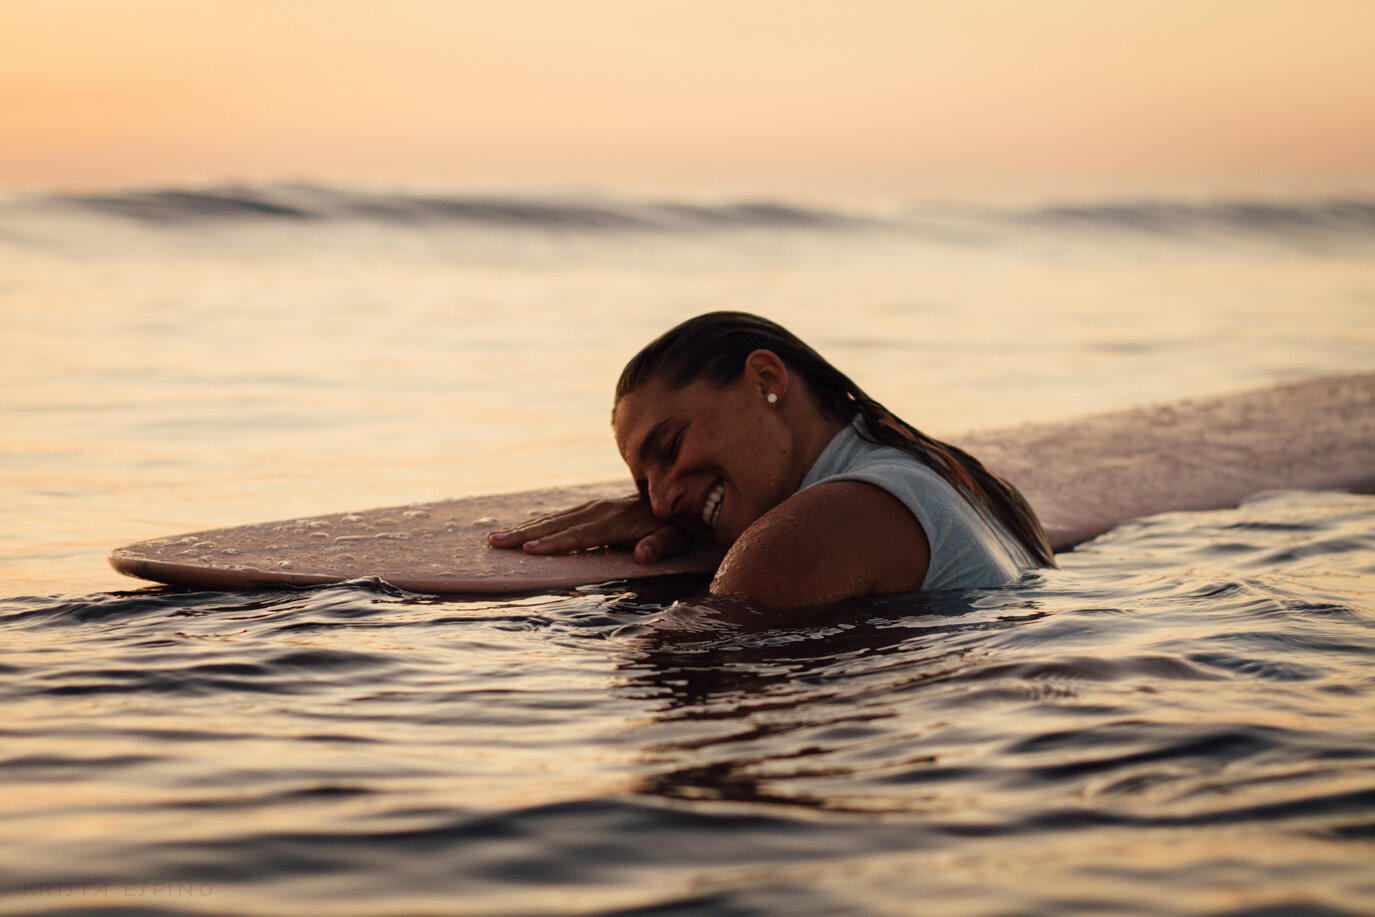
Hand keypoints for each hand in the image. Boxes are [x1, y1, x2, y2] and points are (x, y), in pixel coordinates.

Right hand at [486, 495, 688, 563]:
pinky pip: (559, 515)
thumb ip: (661, 545)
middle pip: (557, 524)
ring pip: (553, 518)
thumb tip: (643, 554)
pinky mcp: (591, 507)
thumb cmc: (677, 524)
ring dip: (524, 527)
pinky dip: (537, 523)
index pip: (581, 535)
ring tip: (495, 538)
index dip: (556, 543)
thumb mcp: (677, 537)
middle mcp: (600, 510)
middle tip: (496, 543)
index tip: (530, 550)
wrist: (677, 494)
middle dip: (525, 534)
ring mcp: (593, 506)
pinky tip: (520, 530)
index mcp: (616, 521)